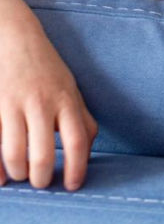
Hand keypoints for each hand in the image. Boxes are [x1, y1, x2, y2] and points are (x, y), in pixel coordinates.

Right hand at [0, 22, 97, 190]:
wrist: (14, 37)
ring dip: (18, 172)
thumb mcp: (71, 89)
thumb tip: (89, 149)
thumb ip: (81, 117)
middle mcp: (41, 103)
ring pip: (14, 152)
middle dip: (41, 177)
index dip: (77, 168)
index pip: (79, 141)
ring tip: (20, 175)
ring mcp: (13, 104)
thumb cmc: (46, 69)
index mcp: (67, 100)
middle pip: (42, 153)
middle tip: (42, 183)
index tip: (73, 186)